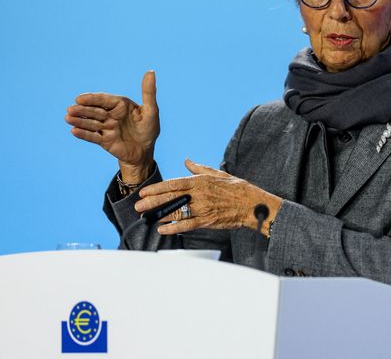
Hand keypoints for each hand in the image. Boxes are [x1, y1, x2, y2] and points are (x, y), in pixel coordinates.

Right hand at [66, 71, 159, 180]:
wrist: (144, 152)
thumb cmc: (149, 129)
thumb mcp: (151, 111)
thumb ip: (149, 92)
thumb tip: (151, 71)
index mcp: (120, 105)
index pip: (104, 100)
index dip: (92, 99)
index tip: (79, 98)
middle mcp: (111, 115)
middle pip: (94, 111)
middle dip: (82, 110)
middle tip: (70, 109)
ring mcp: (106, 128)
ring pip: (91, 123)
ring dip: (79, 120)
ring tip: (68, 118)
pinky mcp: (103, 140)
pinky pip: (92, 137)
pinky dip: (84, 134)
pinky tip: (74, 131)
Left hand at [135, 159, 282, 236]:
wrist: (252, 204)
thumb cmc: (236, 187)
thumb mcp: (217, 173)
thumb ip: (199, 168)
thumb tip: (187, 161)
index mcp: (200, 181)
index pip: (174, 184)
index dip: (157, 188)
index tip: (144, 192)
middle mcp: (199, 194)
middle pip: (171, 197)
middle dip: (153, 202)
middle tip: (138, 206)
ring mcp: (203, 208)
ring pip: (177, 211)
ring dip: (160, 215)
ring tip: (146, 217)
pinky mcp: (208, 221)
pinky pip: (187, 225)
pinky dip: (174, 227)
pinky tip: (162, 229)